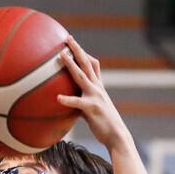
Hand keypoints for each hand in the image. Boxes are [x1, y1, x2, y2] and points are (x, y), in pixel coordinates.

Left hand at [57, 36, 129, 150]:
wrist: (116, 135)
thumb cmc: (103, 125)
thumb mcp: (93, 110)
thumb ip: (82, 103)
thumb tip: (69, 104)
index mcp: (98, 87)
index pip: (93, 64)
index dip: (83, 53)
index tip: (73, 43)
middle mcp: (97, 87)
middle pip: (86, 63)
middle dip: (77, 49)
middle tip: (67, 38)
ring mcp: (95, 96)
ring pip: (81, 76)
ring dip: (71, 65)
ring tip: (61, 56)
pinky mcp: (92, 108)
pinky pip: (77, 102)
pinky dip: (67, 99)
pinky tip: (57, 98)